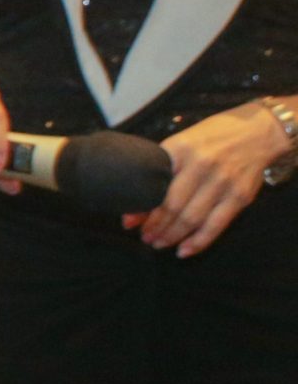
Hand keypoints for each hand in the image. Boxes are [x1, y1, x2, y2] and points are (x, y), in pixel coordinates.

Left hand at [123, 102, 287, 256]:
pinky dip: (199, 241)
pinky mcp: (240, 197)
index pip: (156, 184)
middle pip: (173, 205)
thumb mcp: (183, 142)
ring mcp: (223, 183)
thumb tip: (140, 192)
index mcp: (180, 149)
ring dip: (172, 236)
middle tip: (144, 237)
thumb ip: (163, 165)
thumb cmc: (212, 135)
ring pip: (193, 218)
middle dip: (155, 226)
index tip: (128, 222)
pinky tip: (184, 250)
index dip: (142, 208)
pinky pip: (217, 225)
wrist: (256, 132)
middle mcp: (201, 166)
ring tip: (158, 243)